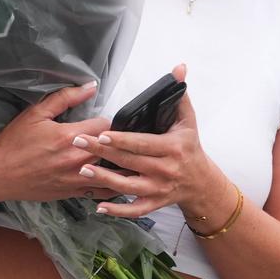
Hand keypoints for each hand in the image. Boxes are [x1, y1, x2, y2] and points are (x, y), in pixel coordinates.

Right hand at [0, 81, 109, 202]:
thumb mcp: (36, 113)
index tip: (97, 123)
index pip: (107, 125)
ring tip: (109, 158)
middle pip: (112, 148)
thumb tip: (91, 86)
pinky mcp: (73, 193)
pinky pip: (101, 190)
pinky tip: (106, 176)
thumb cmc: (14, 142)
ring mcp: (77, 179)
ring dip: (112, 162)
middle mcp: (78, 159)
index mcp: (71, 136)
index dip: (104, 122)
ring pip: (111, 170)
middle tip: (105, 139)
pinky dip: (107, 182)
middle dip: (110, 141)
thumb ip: (66, 97)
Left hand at [72, 68, 219, 218]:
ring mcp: (159, 190)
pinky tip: (98, 206)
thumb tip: (179, 68)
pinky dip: (117, 210)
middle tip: (78, 143)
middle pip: (129, 161)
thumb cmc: (190, 147)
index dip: (121, 139)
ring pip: (128, 187)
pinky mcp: (154, 204)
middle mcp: (165, 170)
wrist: (201, 182)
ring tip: (83, 170)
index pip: (142, 143)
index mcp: (172, 148)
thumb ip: (180, 95)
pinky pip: (134, 210)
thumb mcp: (188, 120)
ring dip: (104, 180)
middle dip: (102, 152)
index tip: (101, 133)